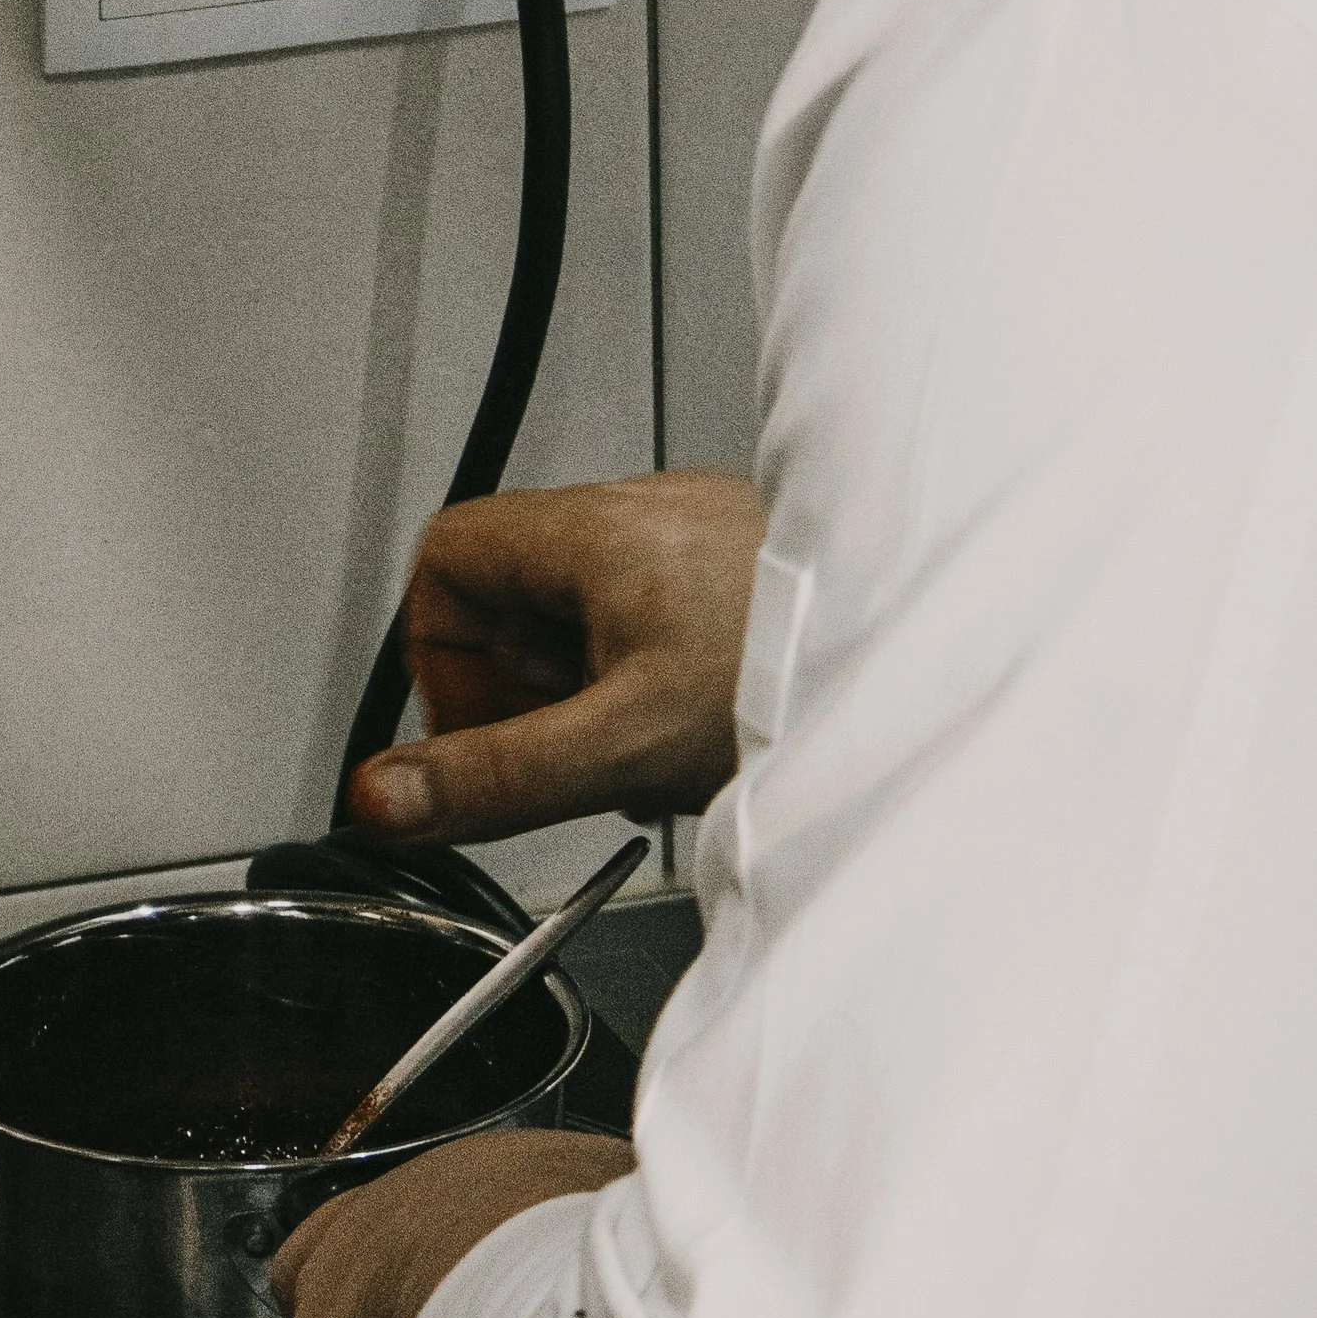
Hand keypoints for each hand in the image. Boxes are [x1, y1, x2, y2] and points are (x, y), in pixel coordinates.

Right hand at [348, 471, 762, 843]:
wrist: (935, 659)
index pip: (447, 559)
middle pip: (516, 598)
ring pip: (588, 622)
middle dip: (529, 693)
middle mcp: (640, 519)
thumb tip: (383, 798)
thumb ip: (495, 776)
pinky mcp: (743, 579)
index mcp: (591, 532)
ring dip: (595, 699)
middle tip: (571, 756)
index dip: (443, 654)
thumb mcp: (621, 745)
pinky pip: (656, 631)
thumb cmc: (800, 674)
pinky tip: (699, 740)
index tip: (477, 730)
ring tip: (646, 753)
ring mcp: (693, 543)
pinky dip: (655, 693)